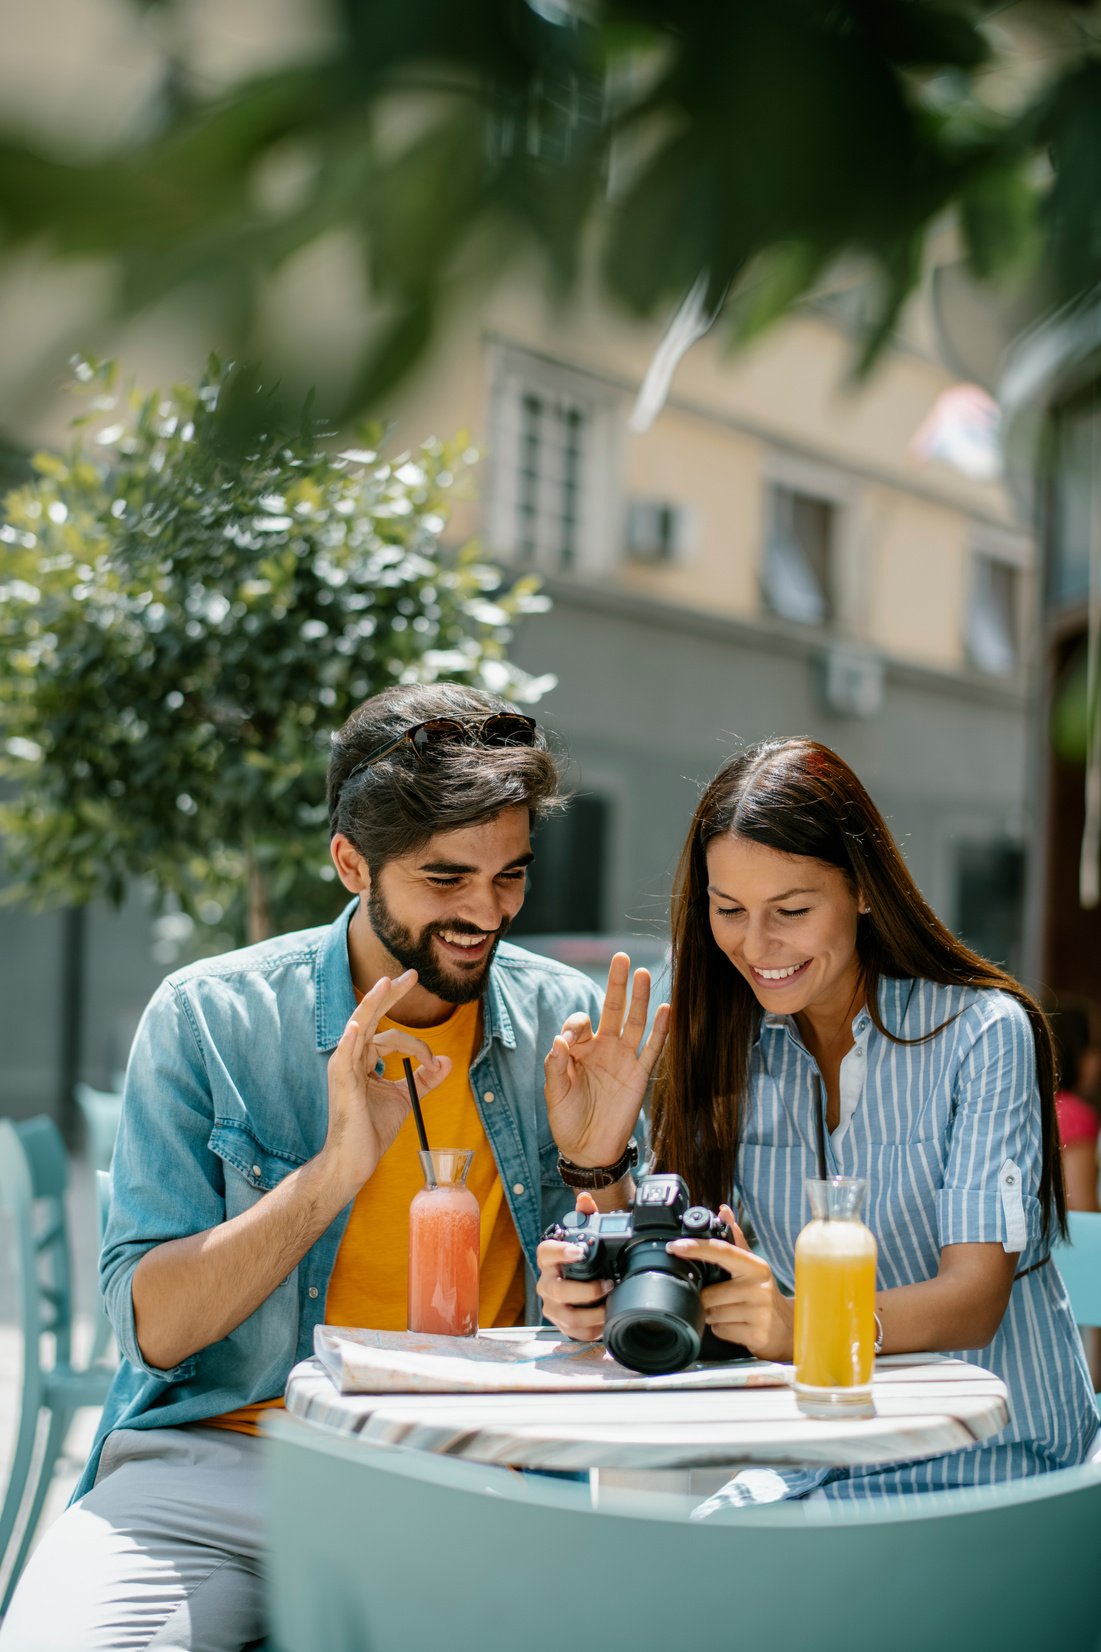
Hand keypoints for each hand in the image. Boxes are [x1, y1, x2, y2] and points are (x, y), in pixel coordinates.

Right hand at [320, 969, 450, 1202]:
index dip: (417, 1046)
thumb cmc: (373, 1129)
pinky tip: (357, 1025)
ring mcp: (343, 1067)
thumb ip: (425, 1078)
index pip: (391, 1038)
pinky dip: (350, 1039)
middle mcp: (351, 1058)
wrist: (355, 1160)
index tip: (434, 1062)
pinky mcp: (342, 1082)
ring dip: (373, 1004)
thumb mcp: (406, 1097)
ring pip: (359, 1027)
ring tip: (387, 984)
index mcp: (363, 1060)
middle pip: (371, 1018)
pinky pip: (345, 1055)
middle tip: (412, 975)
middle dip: (391, 995)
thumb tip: (447, 1060)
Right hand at [535, 1193, 611, 1341]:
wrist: (579, 1288)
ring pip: (567, 1316)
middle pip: (558, 1290)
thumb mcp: (586, 1237)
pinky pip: (575, 1332)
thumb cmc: (582, 1260)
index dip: (560, 1251)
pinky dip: (592, 1329)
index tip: (579, 1251)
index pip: (545, 1252)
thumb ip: (585, 1216)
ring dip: (593, 1314)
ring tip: (611, 1306)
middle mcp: (546, 1284)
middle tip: (608, 1284)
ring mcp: (552, 1306)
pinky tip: (606, 1321)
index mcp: (549, 1260)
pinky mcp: (561, 1325)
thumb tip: (584, 1199)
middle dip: (585, 1290)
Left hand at [544, 953, 668, 1167]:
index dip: (575, 1024)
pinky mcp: (639, 1075)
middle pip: (612, 1009)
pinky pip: (653, 1049)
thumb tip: (560, 1039)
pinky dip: (660, 1030)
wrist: (588, 1149)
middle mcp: (603, 1049)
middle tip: (621, 957)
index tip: (570, 1040)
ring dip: (639, 998)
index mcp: (579, 1050)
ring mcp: (623, 1060)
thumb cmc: (567, 1119)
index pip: (581, 1023)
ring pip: (635, 1022)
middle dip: (616, 984)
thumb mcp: (554, 1092)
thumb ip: (556, 1065)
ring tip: (642, 973)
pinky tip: (666, 1009)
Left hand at [667, 1205, 794, 1361]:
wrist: (788, 1327)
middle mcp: (758, 1287)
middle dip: (707, 1299)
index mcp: (755, 1266)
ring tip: (731, 1313)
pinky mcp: (757, 1334)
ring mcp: (759, 1312)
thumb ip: (735, 1239)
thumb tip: (723, 1211)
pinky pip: (721, 1331)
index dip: (696, 1248)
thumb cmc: (764, 1294)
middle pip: (709, 1293)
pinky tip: (736, 1325)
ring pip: (713, 1314)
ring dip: (714, 1315)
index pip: (721, 1251)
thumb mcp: (753, 1266)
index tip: (675, 1247)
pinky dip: (722, 1330)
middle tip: (721, 1300)